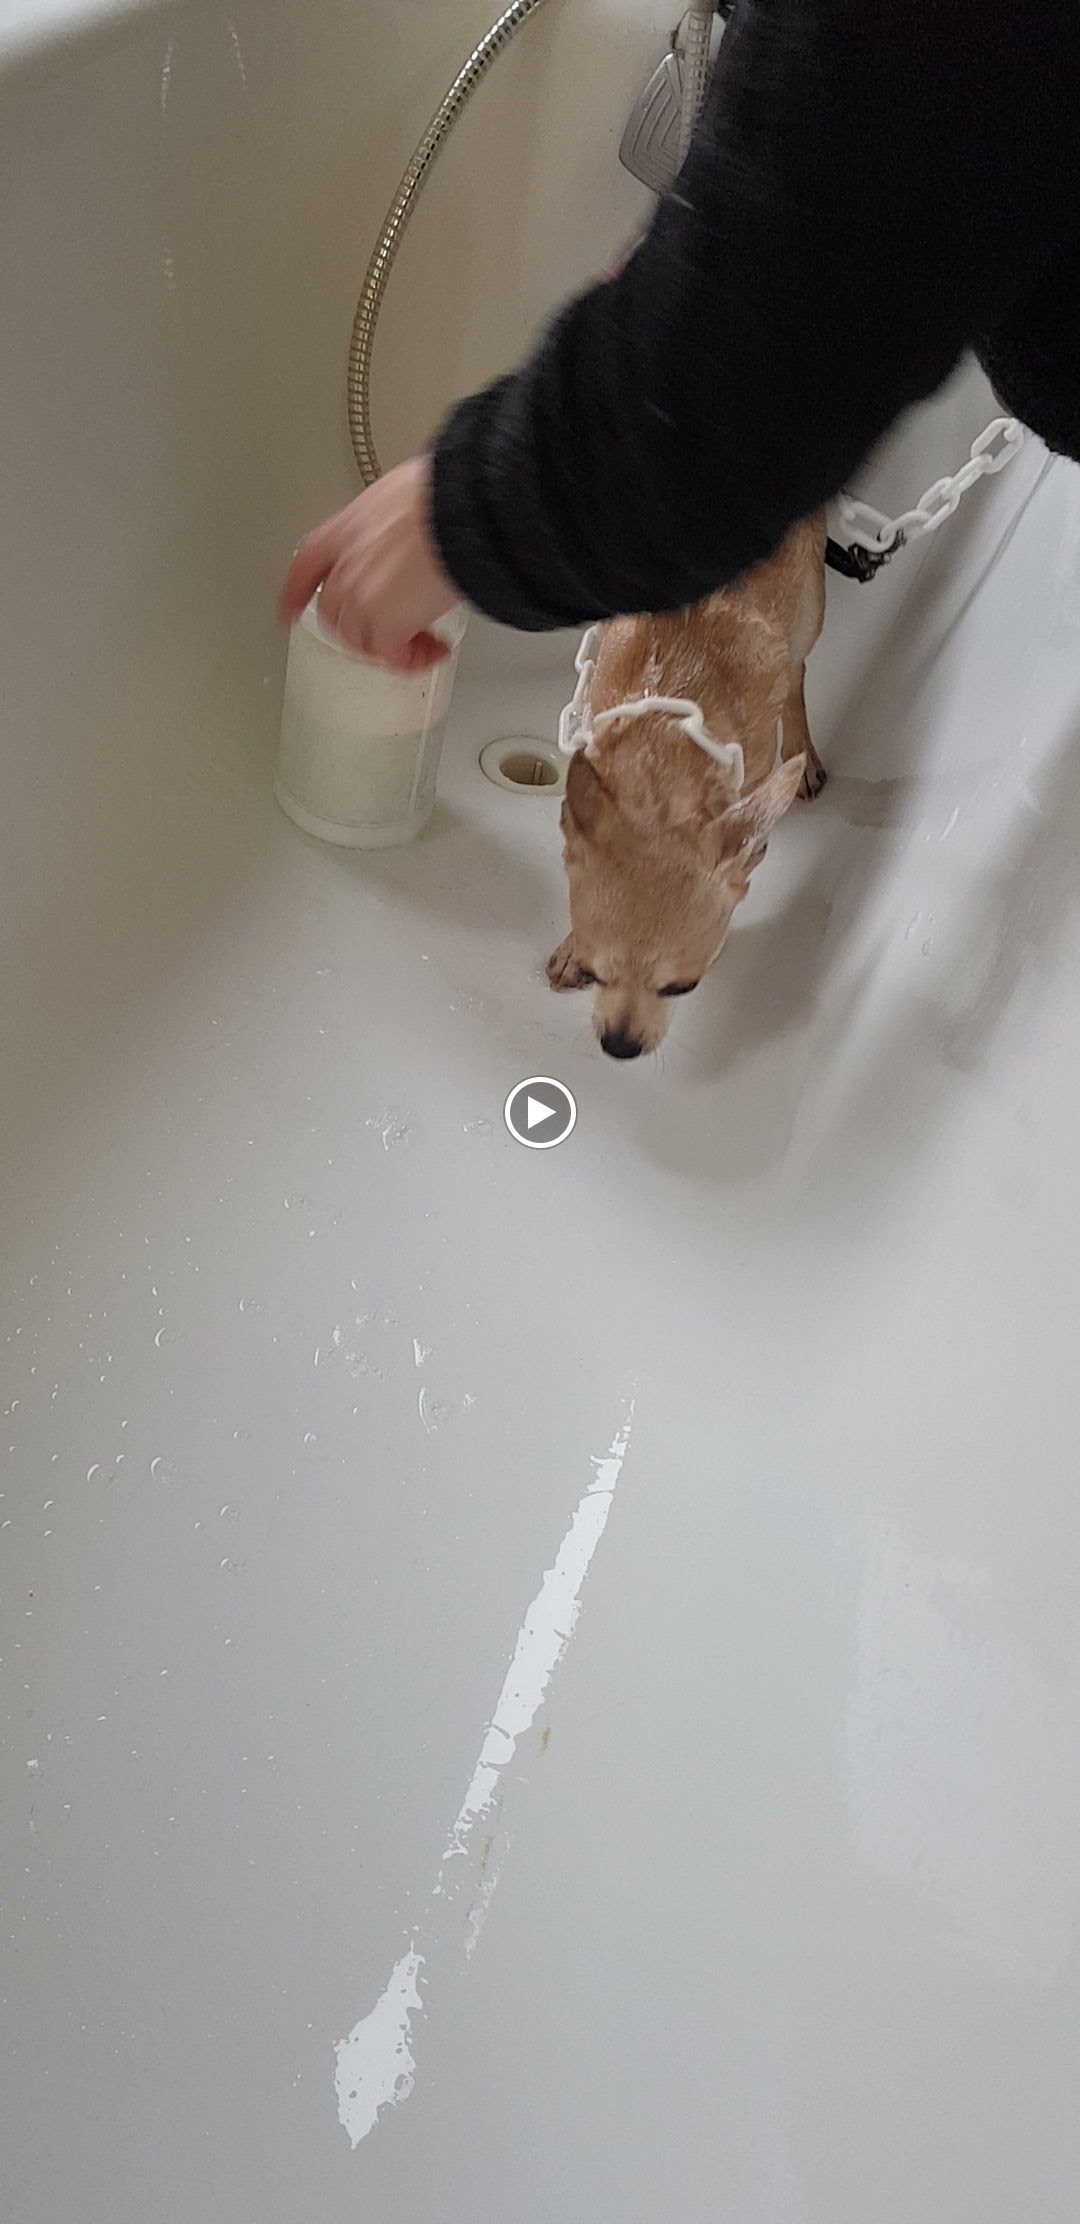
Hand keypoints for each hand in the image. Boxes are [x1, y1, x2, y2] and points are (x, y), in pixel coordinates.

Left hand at [280, 456, 457, 672]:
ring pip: (360, 640)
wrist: (460, 513)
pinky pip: (392, 656)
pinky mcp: (386, 626)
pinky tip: (434, 649)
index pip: (306, 566)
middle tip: (393, 631)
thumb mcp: (399, 497)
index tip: (289, 611)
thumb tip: (407, 538)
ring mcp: (360, 598)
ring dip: (390, 648)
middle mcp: (345, 566)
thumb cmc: (441, 498)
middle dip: (360, 628)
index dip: (295, 594)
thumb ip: (388, 526)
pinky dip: (412, 659)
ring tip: (423, 642)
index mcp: (344, 530)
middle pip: (333, 613)